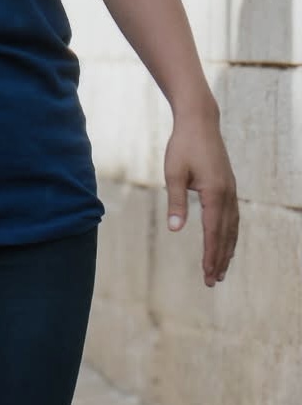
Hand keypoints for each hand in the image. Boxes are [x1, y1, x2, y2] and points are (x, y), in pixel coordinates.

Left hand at [164, 100, 238, 286]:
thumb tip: (176, 229)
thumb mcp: (173, 174)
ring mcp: (230, 191)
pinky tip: (224, 241)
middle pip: (226, 234)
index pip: (214, 232)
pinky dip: (229, 233)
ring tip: (221, 268)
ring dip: (227, 248)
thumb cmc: (182, 147)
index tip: (208, 274)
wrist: (199, 123)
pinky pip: (231, 217)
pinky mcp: (227, 187)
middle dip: (220, 258)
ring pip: (232, 227)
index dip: (211, 255)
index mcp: (215, 194)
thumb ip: (175, 202)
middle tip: (213, 280)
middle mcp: (227, 195)